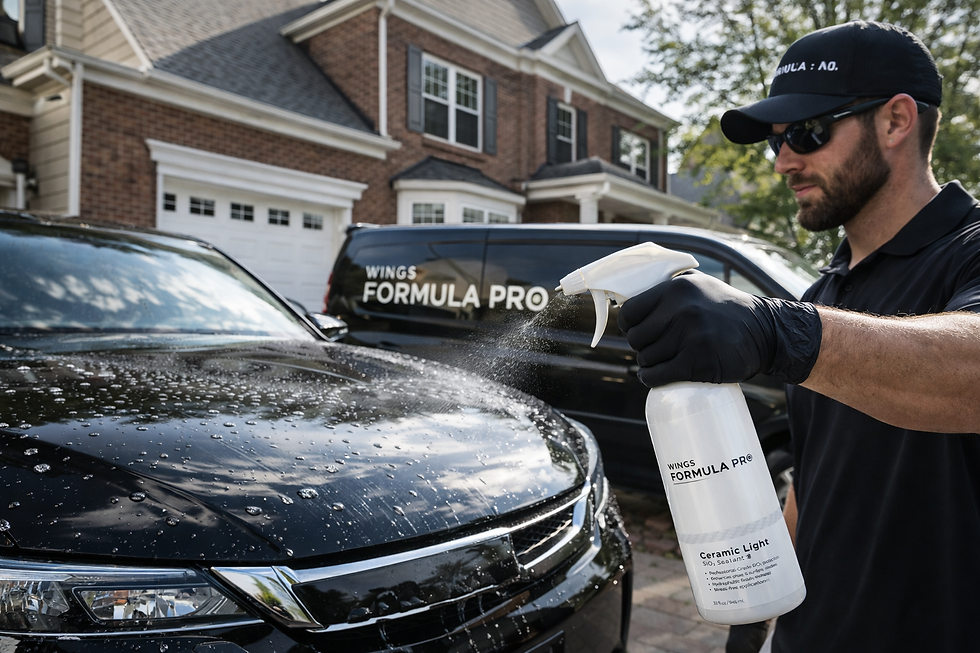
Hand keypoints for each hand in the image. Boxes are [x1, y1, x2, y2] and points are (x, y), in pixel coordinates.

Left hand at [617, 272, 821, 387]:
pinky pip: (658, 375)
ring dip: (649, 363)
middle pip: (636, 339)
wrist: (765, 332)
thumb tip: (627, 298)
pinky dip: (652, 379)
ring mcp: (691, 337)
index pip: (629, 312)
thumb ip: (666, 288)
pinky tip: (655, 376)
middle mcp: (682, 310)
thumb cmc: (724, 309)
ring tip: (664, 360)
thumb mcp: (697, 284)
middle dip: (642, 346)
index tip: (637, 331)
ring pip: (646, 359)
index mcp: (676, 289)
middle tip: (657, 347)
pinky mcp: (699, 363)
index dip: (629, 325)